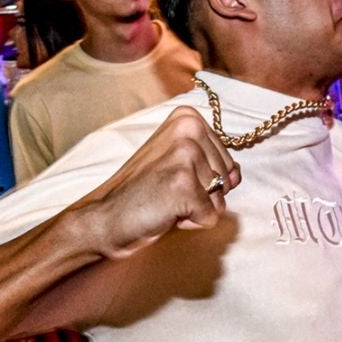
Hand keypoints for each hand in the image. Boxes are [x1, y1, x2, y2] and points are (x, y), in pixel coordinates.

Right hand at [76, 107, 237, 259]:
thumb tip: (236, 176)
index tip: (171, 177)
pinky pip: (211, 216)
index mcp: (188, 118)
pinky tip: (164, 212)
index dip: (203, 179)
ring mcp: (186, 156)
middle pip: (227, 178)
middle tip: (167, 191)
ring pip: (221, 198)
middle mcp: (189, 130)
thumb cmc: (142, 192)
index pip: (227, 160)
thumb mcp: (178, 163)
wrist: (105, 216)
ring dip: (196, 208)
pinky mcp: (185, 186)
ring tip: (165, 200)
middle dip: (203, 194)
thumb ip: (212, 163)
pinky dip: (191, 222)